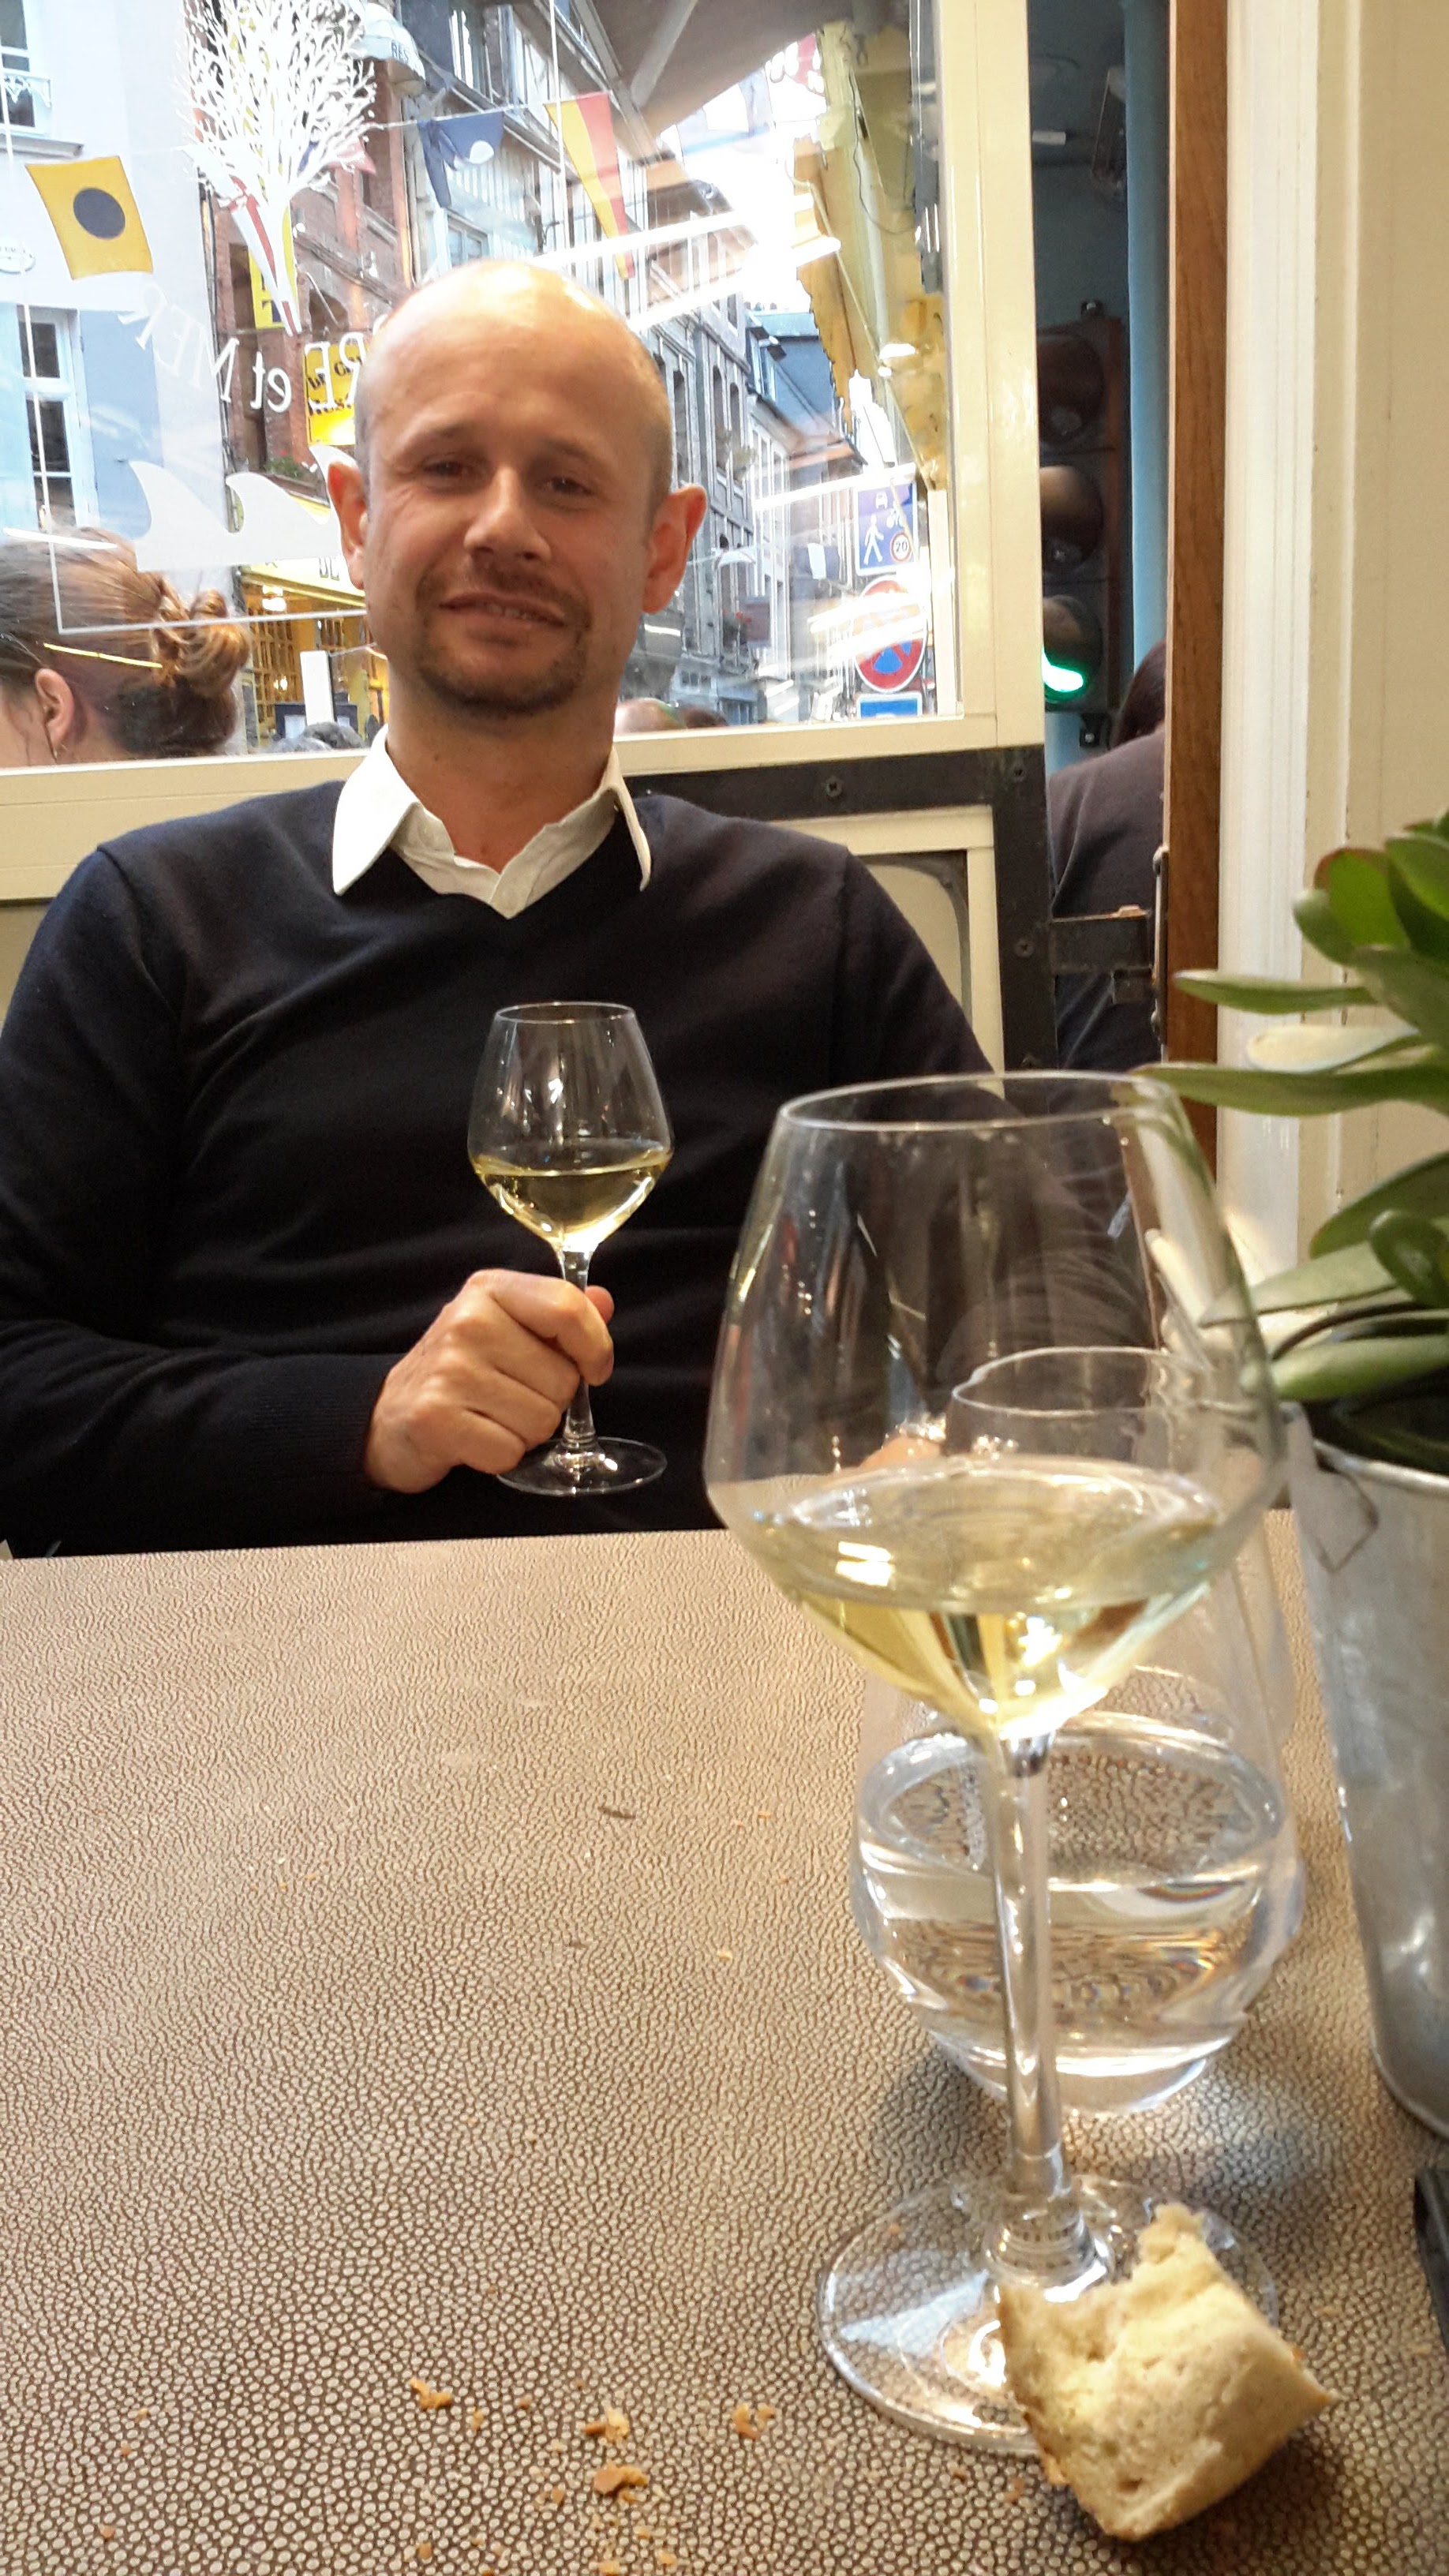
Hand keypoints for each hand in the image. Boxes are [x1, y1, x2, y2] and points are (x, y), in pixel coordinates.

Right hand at [364, 1269, 614, 1492]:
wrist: (387, 1416)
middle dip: (550, 1399)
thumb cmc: (458, 1372)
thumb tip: (604, 1301)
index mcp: (489, 1290)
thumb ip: (557, 1315)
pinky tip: (475, 1438)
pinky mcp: (436, 1418)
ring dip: (526, 1431)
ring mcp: (448, 1370)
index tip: (593, 1369)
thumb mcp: (506, 1327)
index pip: (567, 1308)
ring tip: (490, 1416)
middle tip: (509, 1395)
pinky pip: (511, 1451)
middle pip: (563, 1378)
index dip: (596, 1347)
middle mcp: (467, 1321)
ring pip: (543, 1420)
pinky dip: (501, 1455)